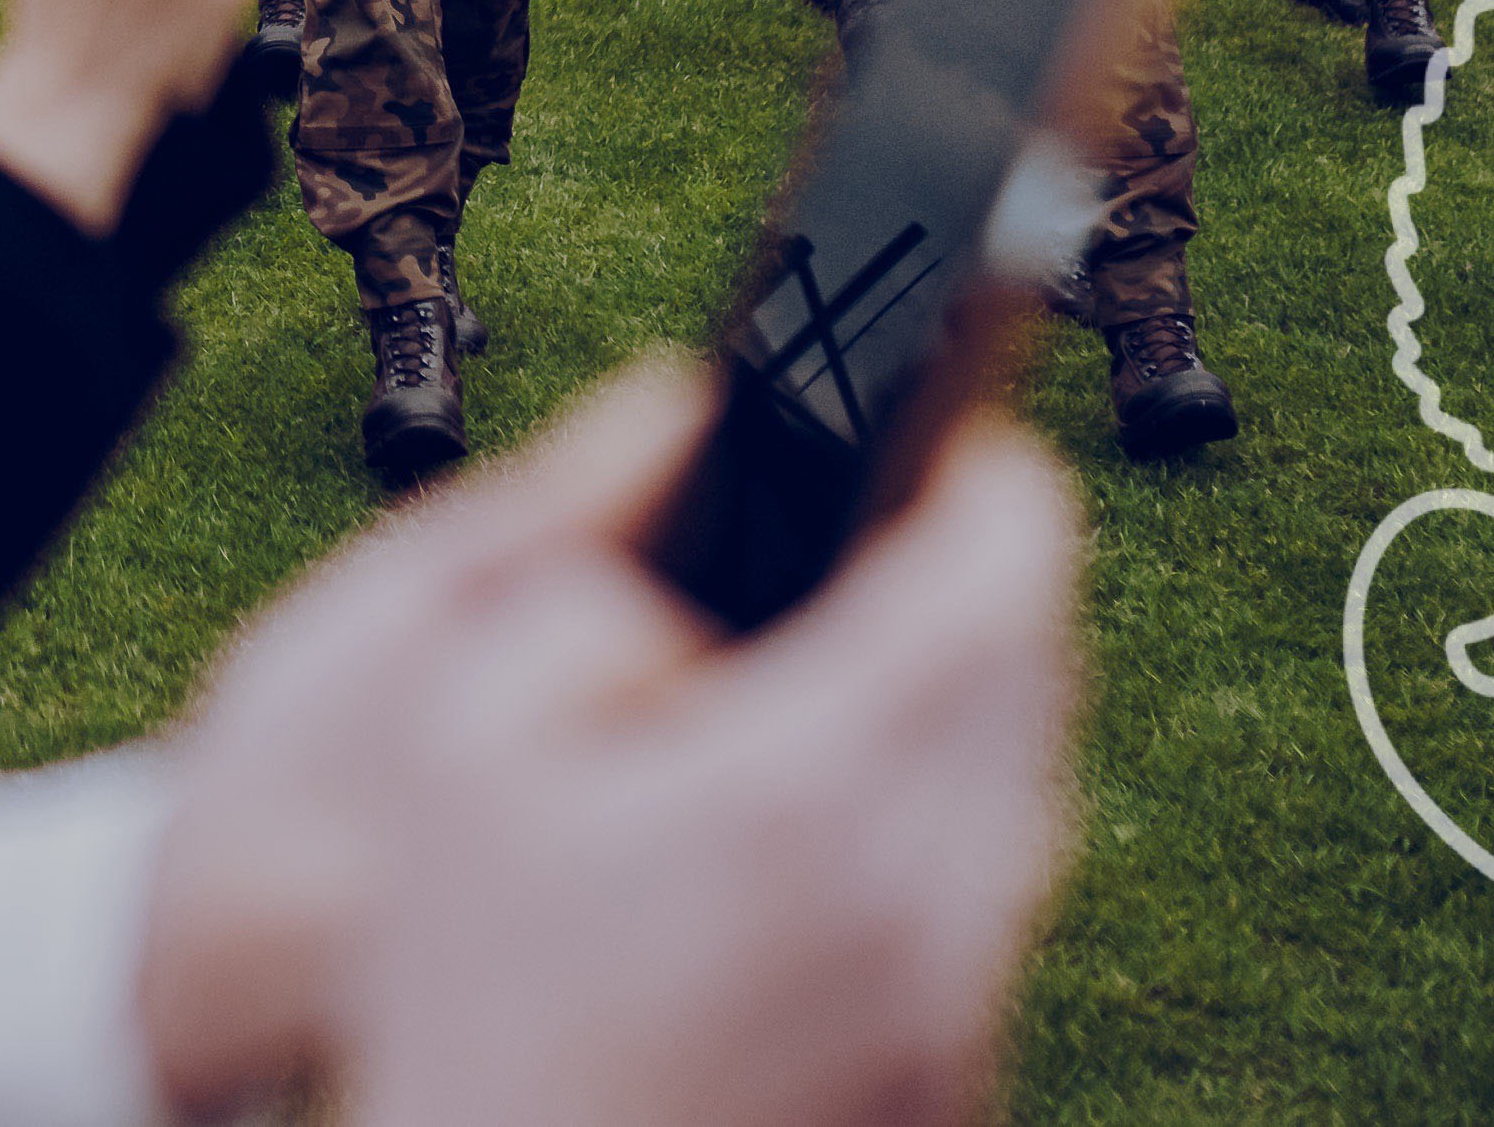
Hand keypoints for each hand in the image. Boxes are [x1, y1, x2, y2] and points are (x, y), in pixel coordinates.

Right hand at [141, 361, 1077, 1123]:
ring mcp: (955, 1006)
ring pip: (1029, 800)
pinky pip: (991, 910)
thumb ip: (567, 594)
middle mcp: (927, 896)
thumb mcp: (455, 750)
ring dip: (978, 710)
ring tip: (866, 674)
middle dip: (989, 584)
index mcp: (812, 783)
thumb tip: (670, 561)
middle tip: (907, 534)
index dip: (986, 474)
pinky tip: (831, 839)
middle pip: (1038, 682)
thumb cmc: (474, 1005)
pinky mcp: (953, 1084)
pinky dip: (947, 835)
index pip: (994, 574)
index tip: (957, 432)